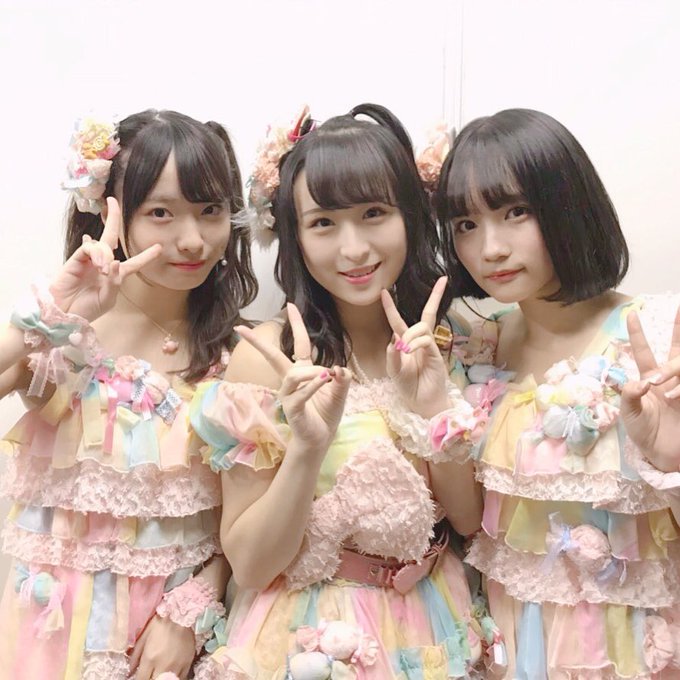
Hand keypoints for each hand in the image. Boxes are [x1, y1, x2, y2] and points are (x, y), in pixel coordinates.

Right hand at [49, 197, 160, 321]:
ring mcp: (89, 260)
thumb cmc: (87, 309)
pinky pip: (89, 248)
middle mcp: (103, 264)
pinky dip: (96, 253)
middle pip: (111, 237)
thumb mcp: (108, 299)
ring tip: (103, 269)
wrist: (65, 314)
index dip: (146, 256)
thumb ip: (115, 282)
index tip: (159, 247)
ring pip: (101, 244)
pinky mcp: (75, 259)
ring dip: (106, 254)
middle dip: (113, 219)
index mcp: (115, 276)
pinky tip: (98, 264)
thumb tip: (116, 262)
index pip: (134, 263)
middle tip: (113, 201)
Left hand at [128, 615, 194, 679]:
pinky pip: (181, 678)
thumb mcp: (143, 637)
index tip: (139, 677)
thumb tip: (130, 671)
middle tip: (150, 674)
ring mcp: (177, 666)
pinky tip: (171, 674)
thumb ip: (135, 656)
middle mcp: (163, 666)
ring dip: (162, 679)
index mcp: (150, 658)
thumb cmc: (160, 623)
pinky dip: (175, 678)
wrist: (180, 614)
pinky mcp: (188, 663)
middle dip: (150, 679)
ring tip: (160, 673)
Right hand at [235, 303, 351, 450]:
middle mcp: (291, 380)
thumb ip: (342, 378)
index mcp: (303, 372)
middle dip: (257, 343)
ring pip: (294, 374)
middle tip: (240, 329)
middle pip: (273, 356)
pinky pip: (300, 393)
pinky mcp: (291, 408)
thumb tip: (339, 368)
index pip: (298, 343)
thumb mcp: (340, 392)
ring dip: (312, 372)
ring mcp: (288, 394)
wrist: (320, 439)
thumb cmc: (326, 413)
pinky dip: (313, 386)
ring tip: (328, 376)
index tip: (290, 306)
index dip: (296, 325)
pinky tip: (325, 380)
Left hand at [381, 277, 449, 417]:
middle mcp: (419, 342)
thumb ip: (392, 355)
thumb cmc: (408, 387)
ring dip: (410, 335)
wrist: (422, 403)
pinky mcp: (437, 355)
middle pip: (428, 314)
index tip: (384, 291)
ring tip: (404, 351)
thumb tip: (394, 338)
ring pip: (422, 327)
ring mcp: (430, 347)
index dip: (391, 307)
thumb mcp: (394, 371)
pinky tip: (410, 352)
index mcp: (406, 343)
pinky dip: (416, 344)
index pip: (398, 321)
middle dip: (435, 297)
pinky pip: (426, 340)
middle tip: (443, 280)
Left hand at [620, 306, 679, 471]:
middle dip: (678, 330)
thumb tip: (639, 381)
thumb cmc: (643, 434)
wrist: (663, 457)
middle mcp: (668, 380)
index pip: (643, 351)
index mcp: (649, 380)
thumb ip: (629, 396)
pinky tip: (675, 398)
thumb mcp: (629, 415)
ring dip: (674, 372)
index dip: (638, 333)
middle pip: (675, 350)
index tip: (633, 313)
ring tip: (669, 397)